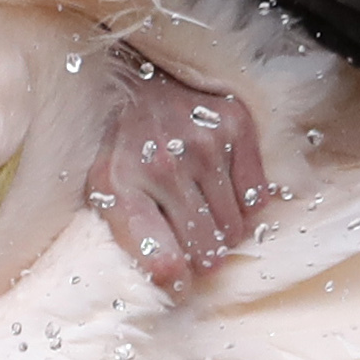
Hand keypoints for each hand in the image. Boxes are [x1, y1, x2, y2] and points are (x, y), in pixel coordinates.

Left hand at [90, 56, 264, 286]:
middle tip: (193, 240)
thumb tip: (176, 286)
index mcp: (121, 185)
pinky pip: (258, 198)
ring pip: (236, 229)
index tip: (179, 279)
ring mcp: (205, 142)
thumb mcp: (102, 191)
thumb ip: (130, 239)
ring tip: (204, 209)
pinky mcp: (236, 123)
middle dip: (202, 256)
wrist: (133, 73)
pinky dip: (245, 204)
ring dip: (223, 230)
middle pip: (208, 253)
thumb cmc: (119, 144)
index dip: (177, 281)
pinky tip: (223, 189)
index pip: (166, 264)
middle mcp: (166, 164)